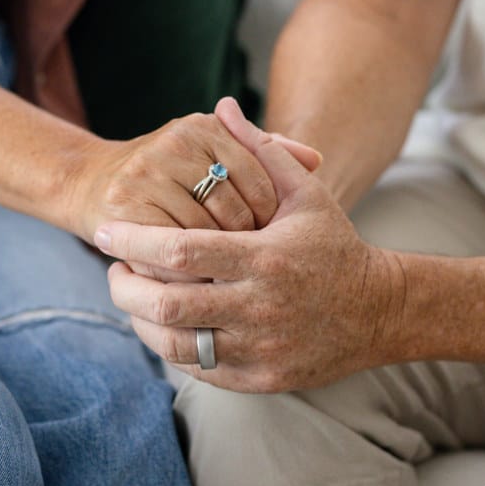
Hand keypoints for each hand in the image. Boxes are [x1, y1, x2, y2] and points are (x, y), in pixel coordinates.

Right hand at [71, 111, 320, 281]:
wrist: (93, 182)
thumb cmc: (171, 177)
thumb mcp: (217, 157)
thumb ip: (267, 155)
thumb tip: (316, 159)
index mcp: (205, 126)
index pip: (259, 180)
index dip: (269, 220)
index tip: (270, 245)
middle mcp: (175, 142)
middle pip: (232, 210)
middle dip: (244, 248)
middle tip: (253, 275)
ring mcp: (147, 173)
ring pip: (201, 236)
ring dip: (216, 269)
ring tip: (230, 289)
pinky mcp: (123, 207)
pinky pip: (168, 254)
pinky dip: (184, 276)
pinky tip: (196, 289)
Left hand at [98, 98, 401, 392]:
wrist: (380, 312)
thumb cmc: (333, 245)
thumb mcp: (305, 192)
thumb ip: (261, 150)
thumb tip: (224, 106)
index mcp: (263, 258)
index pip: (179, 251)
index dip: (133, 242)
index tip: (104, 232)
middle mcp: (258, 307)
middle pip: (166, 306)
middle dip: (125, 289)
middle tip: (114, 271)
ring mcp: (259, 348)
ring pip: (175, 346)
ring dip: (141, 323)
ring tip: (134, 298)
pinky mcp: (261, 379)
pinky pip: (199, 370)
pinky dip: (172, 348)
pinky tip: (164, 325)